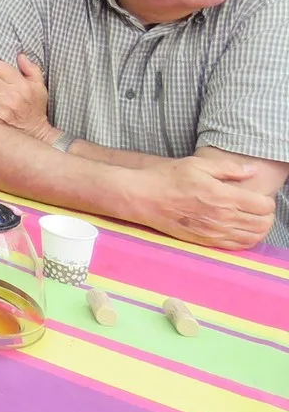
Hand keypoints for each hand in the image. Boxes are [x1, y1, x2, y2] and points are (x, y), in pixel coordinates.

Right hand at [136, 153, 276, 248]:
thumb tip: (253, 169)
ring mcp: (214, 232)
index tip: (259, 196)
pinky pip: (237, 246)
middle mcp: (222, 217)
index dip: (267, 201)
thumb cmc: (167, 178)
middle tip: (258, 207)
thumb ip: (228, 168)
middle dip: (267, 216)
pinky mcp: (206, 241)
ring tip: (251, 219)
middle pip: (263, 224)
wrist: (143, 198)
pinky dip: (246, 240)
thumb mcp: (197, 165)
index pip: (264, 206)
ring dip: (259, 229)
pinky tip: (240, 230)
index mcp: (223, 196)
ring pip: (253, 238)